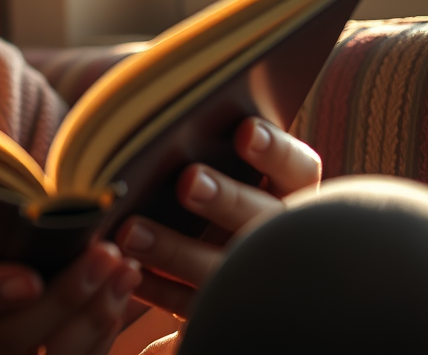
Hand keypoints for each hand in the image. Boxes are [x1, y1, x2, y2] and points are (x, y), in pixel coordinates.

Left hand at [113, 118, 320, 318]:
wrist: (242, 273)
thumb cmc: (222, 191)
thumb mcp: (232, 169)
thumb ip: (215, 145)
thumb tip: (183, 119)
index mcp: (292, 192)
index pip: (298, 168)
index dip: (275, 150)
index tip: (245, 130)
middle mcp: (283, 236)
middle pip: (263, 217)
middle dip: (226, 199)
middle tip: (187, 181)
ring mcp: (258, 278)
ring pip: (222, 268)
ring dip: (175, 250)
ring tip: (131, 232)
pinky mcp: (227, 310)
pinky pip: (193, 306)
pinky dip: (159, 291)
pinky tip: (128, 272)